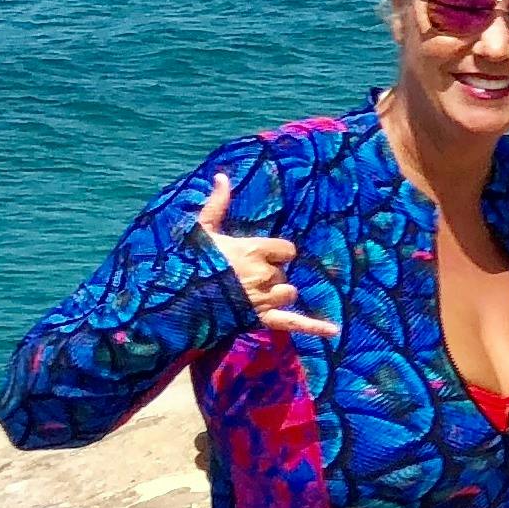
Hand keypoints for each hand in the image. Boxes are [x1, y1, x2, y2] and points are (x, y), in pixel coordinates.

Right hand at [195, 176, 338, 339]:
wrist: (175, 299)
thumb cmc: (190, 262)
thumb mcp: (203, 230)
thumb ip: (218, 205)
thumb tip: (222, 176)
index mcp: (254, 250)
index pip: (286, 250)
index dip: (275, 254)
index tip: (258, 257)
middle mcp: (264, 274)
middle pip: (284, 274)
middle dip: (271, 276)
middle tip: (244, 280)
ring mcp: (264, 298)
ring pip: (288, 294)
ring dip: (278, 295)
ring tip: (256, 296)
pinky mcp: (261, 319)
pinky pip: (293, 323)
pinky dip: (314, 327)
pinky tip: (333, 331)